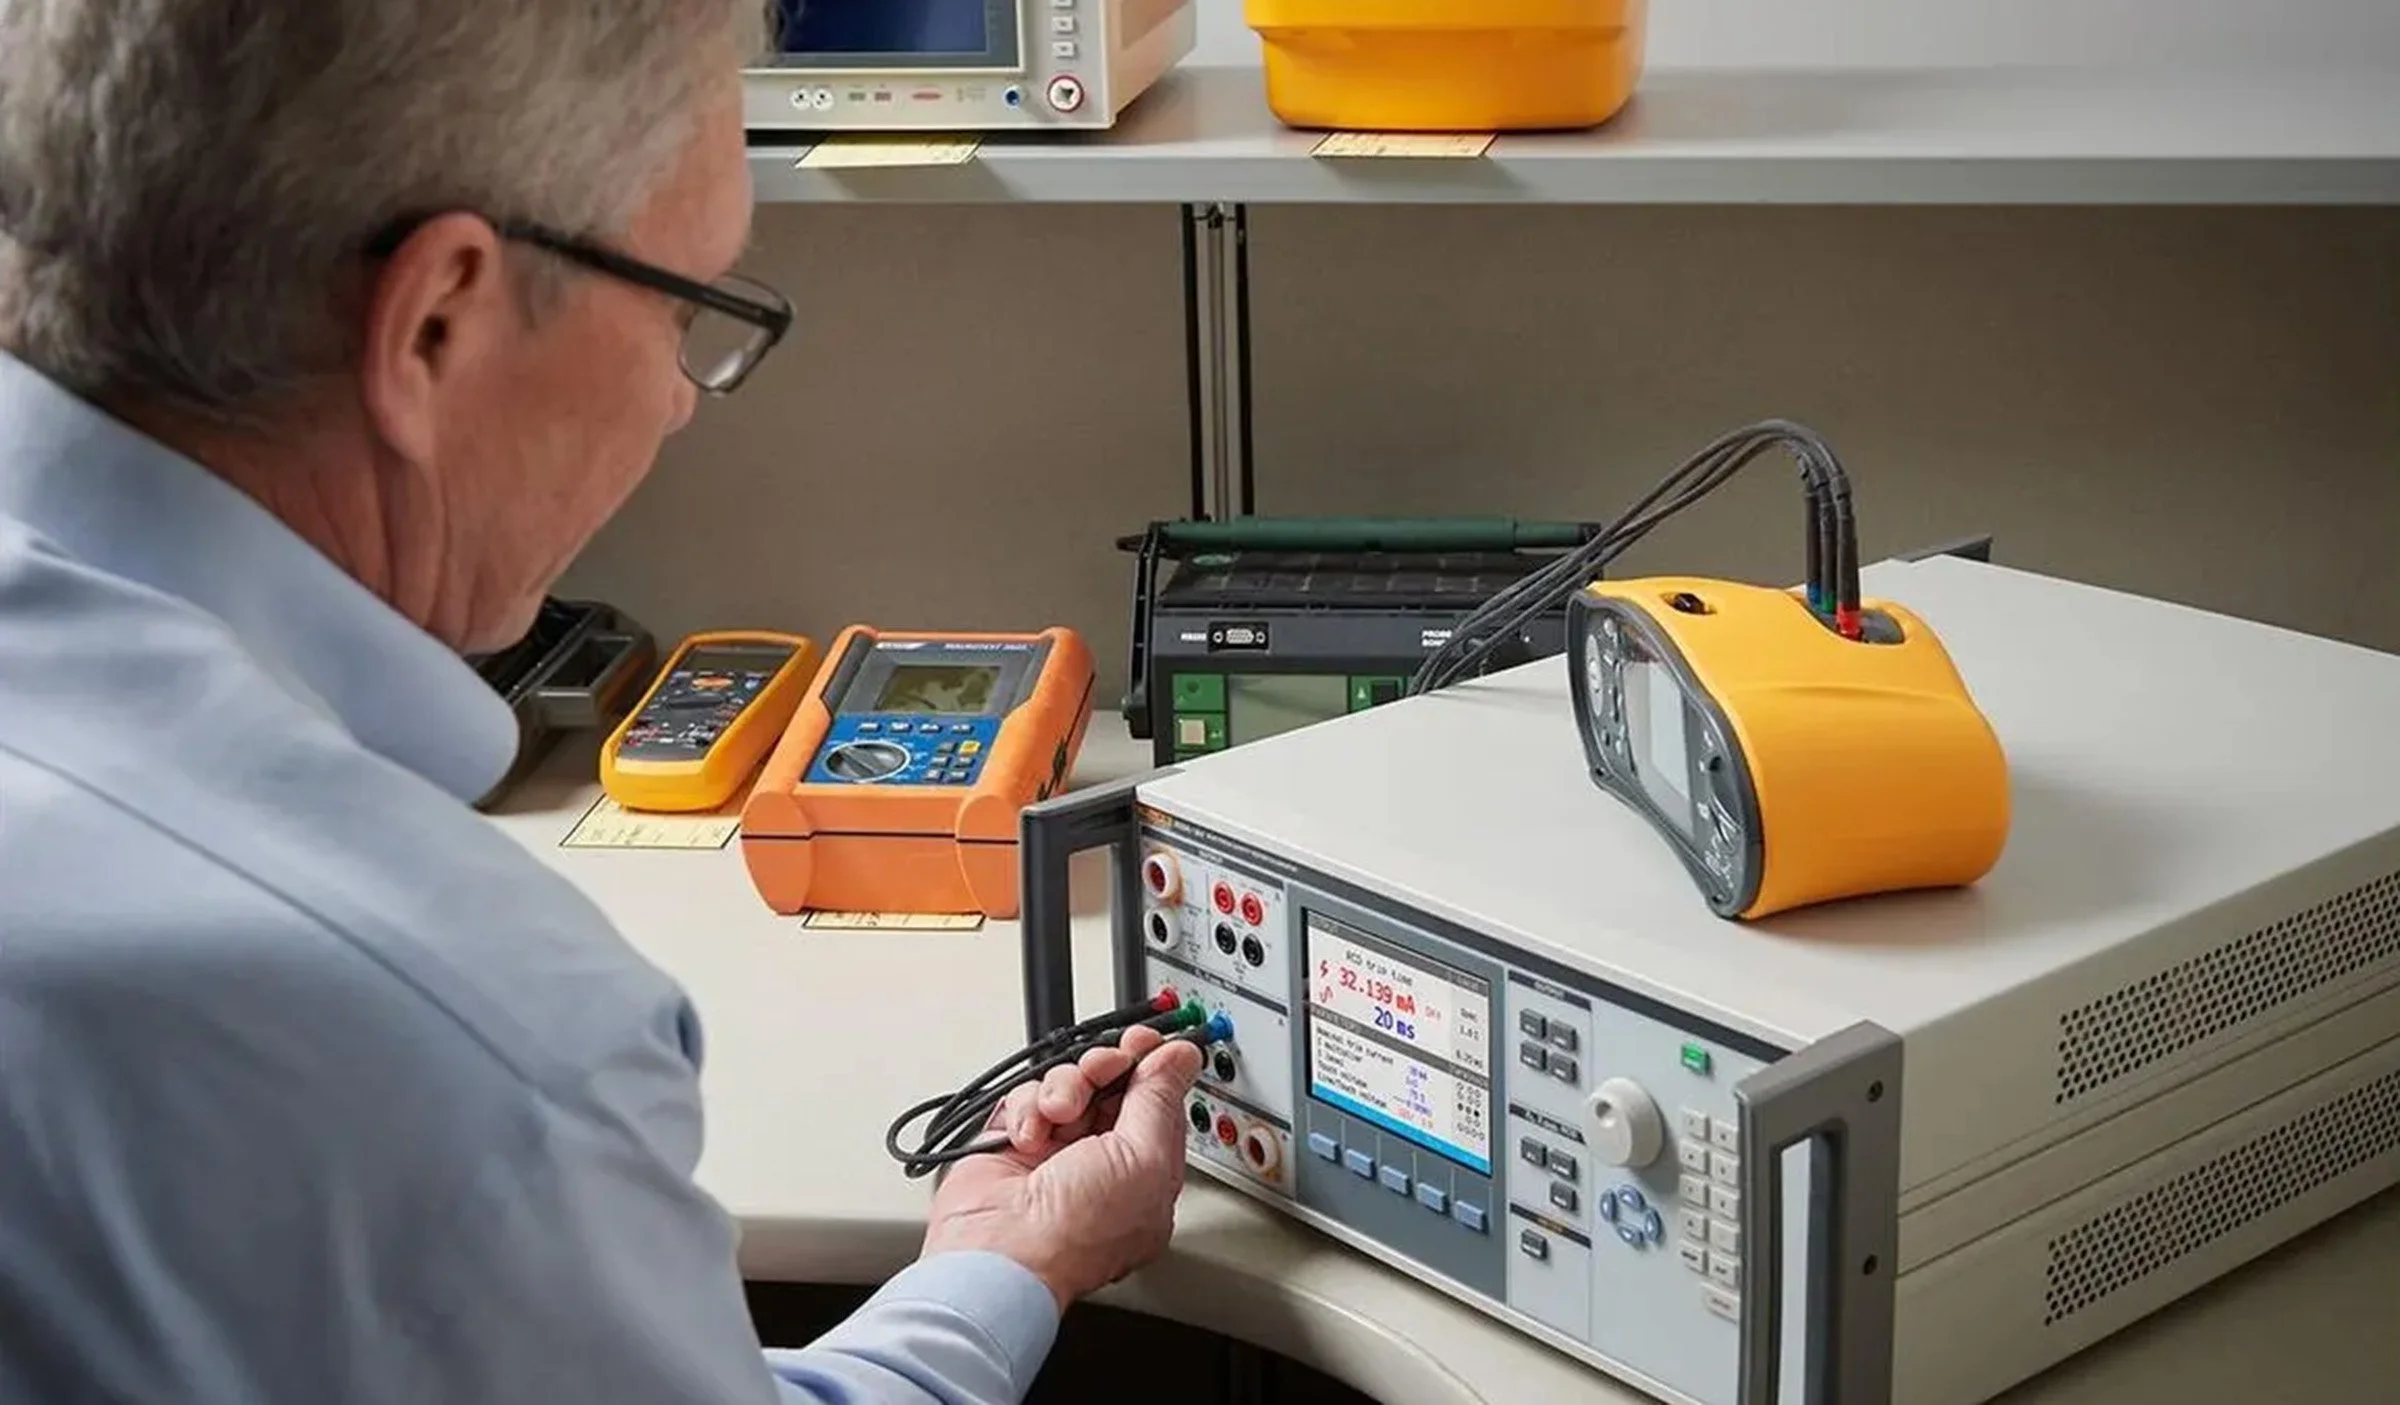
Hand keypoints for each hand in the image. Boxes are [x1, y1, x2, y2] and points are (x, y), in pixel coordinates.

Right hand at [920, 1025, 1203, 1311]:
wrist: (1000, 1253)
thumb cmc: (1074, 1233)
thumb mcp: (1142, 1158)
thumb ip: (1160, 1100)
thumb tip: (1182, 1058)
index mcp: (1145, 1175)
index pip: (1157, 1105)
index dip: (1153, 1067)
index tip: (1147, 1042)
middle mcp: (1102, 1163)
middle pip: (1112, 1087)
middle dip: (1106, 1069)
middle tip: (1102, 1068)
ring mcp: (1056, 1152)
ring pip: (1068, 1084)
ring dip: (1065, 1088)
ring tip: (1059, 1114)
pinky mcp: (1015, 1142)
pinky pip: (1027, 1097)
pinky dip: (1027, 1108)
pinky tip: (1029, 1135)